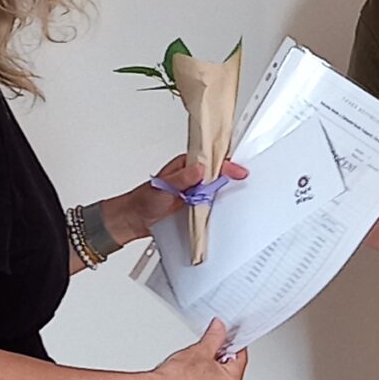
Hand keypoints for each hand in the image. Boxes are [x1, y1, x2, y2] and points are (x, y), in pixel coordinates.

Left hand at [119, 156, 247, 242]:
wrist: (135, 219)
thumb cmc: (143, 200)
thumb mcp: (164, 187)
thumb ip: (182, 179)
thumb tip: (199, 170)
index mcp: (184, 165)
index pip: (210, 160)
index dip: (226, 165)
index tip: (238, 171)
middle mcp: (190, 175)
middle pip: (216, 171)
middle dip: (230, 173)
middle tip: (243, 176)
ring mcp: (193, 190)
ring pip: (214, 186)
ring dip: (224, 188)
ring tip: (237, 188)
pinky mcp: (193, 203)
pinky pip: (209, 200)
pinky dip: (217, 203)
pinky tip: (222, 205)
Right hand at [143, 320, 246, 379]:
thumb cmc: (175, 379)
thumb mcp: (200, 350)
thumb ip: (215, 337)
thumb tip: (220, 329)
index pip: (240, 358)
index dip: (232, 345)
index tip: (226, 339)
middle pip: (228, 373)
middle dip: (219, 361)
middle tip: (205, 352)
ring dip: (208, 376)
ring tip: (192, 368)